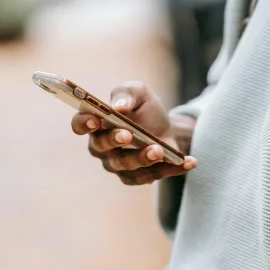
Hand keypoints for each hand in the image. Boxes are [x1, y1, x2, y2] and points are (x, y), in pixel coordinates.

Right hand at [71, 81, 197, 185]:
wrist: (165, 127)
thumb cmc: (144, 108)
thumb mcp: (138, 92)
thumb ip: (126, 93)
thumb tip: (119, 106)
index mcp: (96, 122)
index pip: (80, 124)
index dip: (84, 123)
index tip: (95, 120)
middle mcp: (101, 147)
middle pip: (101, 147)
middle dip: (114, 141)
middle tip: (127, 135)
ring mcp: (118, 165)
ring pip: (126, 166)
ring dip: (142, 158)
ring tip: (158, 150)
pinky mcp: (138, 177)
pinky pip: (153, 175)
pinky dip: (172, 169)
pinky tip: (190, 161)